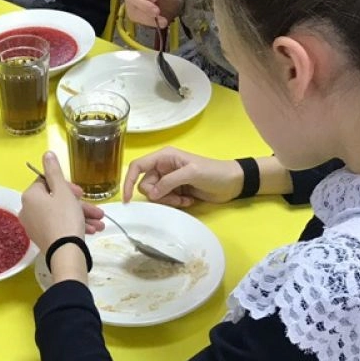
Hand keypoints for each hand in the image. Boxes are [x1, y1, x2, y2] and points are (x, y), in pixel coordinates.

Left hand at [20, 152, 105, 250]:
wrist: (65, 252)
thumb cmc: (65, 217)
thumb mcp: (63, 191)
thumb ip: (54, 171)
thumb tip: (47, 154)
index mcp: (30, 196)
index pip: (47, 182)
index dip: (67, 186)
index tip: (81, 193)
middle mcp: (27, 209)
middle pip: (55, 200)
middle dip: (79, 205)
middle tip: (96, 210)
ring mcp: (33, 225)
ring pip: (60, 214)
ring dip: (81, 216)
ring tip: (100, 222)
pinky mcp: (41, 237)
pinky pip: (58, 226)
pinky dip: (74, 225)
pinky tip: (92, 230)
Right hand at [123, 148, 242, 206]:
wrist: (233, 183)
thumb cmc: (213, 172)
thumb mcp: (191, 173)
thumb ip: (169, 181)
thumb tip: (151, 194)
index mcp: (164, 157)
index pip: (138, 166)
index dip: (129, 181)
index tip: (127, 199)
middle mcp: (163, 168)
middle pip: (146, 185)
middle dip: (158, 195)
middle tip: (175, 197)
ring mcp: (169, 180)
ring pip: (156, 195)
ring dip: (169, 200)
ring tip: (185, 199)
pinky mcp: (176, 191)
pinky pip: (166, 201)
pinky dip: (176, 203)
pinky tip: (189, 200)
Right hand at [125, 0, 182, 28]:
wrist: (170, 3)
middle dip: (145, 6)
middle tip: (157, 11)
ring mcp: (130, 3)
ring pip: (134, 11)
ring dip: (149, 17)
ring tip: (163, 20)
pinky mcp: (133, 14)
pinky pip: (139, 20)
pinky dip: (150, 23)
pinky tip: (160, 23)